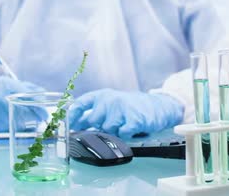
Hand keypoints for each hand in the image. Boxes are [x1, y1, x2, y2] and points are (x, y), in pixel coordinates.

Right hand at [0, 76, 46, 132]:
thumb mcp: (13, 86)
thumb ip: (30, 90)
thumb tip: (45, 99)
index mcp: (5, 83)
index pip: (26, 95)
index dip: (38, 106)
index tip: (45, 114)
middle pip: (21, 110)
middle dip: (33, 117)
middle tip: (39, 121)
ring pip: (14, 122)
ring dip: (24, 126)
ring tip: (25, 124)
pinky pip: (4, 130)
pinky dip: (12, 131)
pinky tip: (12, 127)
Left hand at [68, 89, 183, 138]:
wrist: (159, 106)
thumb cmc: (132, 106)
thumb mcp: (112, 104)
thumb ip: (95, 112)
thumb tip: (77, 125)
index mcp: (103, 95)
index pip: (81, 104)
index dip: (73, 116)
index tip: (69, 126)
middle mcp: (110, 100)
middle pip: (94, 122)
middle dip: (100, 127)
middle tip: (113, 124)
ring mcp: (121, 109)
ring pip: (108, 130)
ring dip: (115, 131)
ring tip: (125, 124)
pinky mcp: (133, 120)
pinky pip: (122, 135)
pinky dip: (127, 134)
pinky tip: (132, 128)